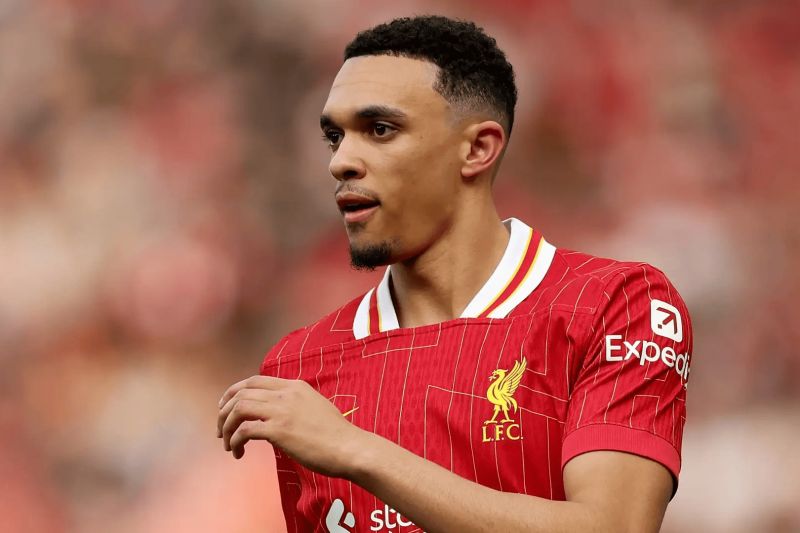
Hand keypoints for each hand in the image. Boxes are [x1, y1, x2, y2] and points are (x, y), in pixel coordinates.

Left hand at [217, 376, 366, 477]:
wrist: (350, 448)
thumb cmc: (336, 434)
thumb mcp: (316, 407)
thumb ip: (295, 405)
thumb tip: (278, 416)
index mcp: (295, 386)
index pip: (254, 380)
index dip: (234, 392)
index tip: (225, 407)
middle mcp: (286, 394)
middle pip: (241, 393)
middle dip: (225, 411)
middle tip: (221, 429)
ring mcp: (282, 411)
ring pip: (239, 409)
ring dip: (227, 426)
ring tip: (228, 443)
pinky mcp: (279, 430)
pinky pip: (245, 430)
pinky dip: (236, 441)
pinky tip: (239, 452)